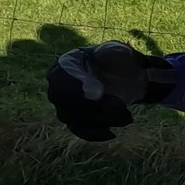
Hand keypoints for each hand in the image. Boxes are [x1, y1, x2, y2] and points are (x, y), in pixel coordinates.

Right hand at [45, 41, 175, 141]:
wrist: (123, 73)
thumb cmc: (116, 58)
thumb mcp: (116, 50)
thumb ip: (109, 61)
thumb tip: (97, 92)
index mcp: (65, 64)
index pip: (60, 77)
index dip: (76, 86)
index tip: (99, 92)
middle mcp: (57, 87)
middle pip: (66, 102)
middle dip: (95, 106)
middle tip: (120, 106)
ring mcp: (64, 106)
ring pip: (74, 118)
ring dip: (101, 120)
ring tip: (126, 116)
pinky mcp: (74, 121)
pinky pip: (79, 131)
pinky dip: (95, 134)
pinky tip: (112, 132)